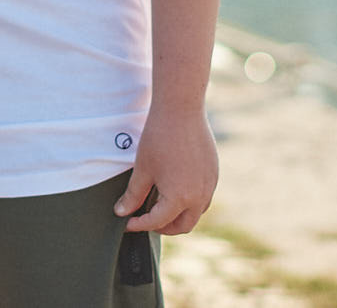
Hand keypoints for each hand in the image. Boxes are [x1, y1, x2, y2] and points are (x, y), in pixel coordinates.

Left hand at [117, 104, 215, 234]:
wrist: (181, 110)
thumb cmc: (158, 138)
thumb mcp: (143, 168)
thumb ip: (133, 195)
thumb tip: (121, 213)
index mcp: (180, 198)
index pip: (158, 222)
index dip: (140, 224)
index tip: (127, 222)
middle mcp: (200, 196)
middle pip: (183, 225)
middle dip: (163, 227)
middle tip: (145, 220)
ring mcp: (210, 185)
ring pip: (196, 213)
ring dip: (179, 216)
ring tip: (160, 206)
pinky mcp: (214, 174)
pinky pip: (204, 197)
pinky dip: (190, 202)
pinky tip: (176, 190)